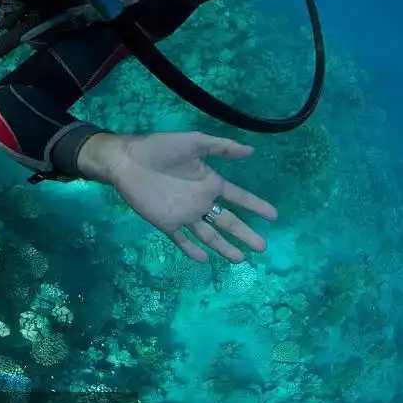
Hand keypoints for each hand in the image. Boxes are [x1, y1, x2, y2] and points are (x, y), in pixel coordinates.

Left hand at [77, 131, 276, 262]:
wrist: (128, 160)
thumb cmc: (161, 148)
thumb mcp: (194, 143)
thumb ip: (221, 147)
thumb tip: (251, 150)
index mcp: (209, 182)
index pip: (238, 198)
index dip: (256, 206)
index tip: (273, 216)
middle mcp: (200, 201)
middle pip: (227, 221)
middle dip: (245, 233)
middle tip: (262, 247)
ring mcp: (184, 214)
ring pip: (209, 235)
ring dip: (224, 247)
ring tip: (240, 259)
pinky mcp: (167, 223)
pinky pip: (182, 240)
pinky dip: (192, 251)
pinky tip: (204, 259)